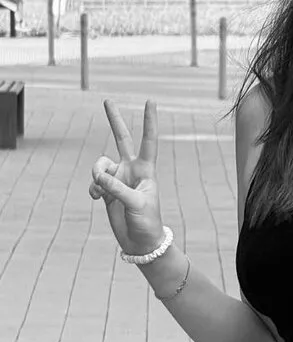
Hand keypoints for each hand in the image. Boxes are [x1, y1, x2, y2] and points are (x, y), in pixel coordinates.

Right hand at [89, 100, 163, 255]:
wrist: (140, 242)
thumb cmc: (147, 221)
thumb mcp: (136, 204)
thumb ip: (117, 188)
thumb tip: (98, 176)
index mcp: (146, 169)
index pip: (148, 140)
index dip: (149, 121)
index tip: (150, 101)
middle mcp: (131, 169)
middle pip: (121, 139)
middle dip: (114, 120)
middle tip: (107, 100)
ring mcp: (118, 178)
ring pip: (100, 164)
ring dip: (96, 173)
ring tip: (100, 189)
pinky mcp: (106, 190)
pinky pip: (94, 182)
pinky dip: (93, 188)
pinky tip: (96, 198)